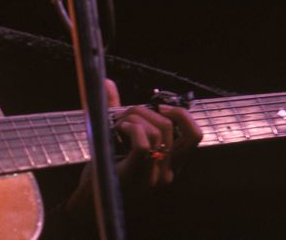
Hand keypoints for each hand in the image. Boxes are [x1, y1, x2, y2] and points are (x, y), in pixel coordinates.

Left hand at [65, 81, 201, 226]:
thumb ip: (116, 111)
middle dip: (143, 111)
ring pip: (155, 131)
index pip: (194, 136)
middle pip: (169, 127)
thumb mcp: (116, 139)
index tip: (160, 108)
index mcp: (169, 163)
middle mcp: (166, 171)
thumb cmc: (105, 170)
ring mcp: (153, 176)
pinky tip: (118, 130)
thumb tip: (107, 83)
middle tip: (123, 116)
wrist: (91, 202)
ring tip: (117, 126)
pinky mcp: (137, 175)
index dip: (182, 115)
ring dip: (132, 118)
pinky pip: (143, 143)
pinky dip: (131, 127)